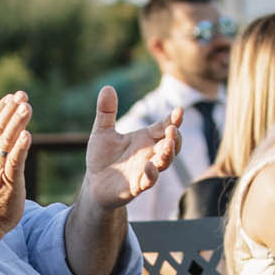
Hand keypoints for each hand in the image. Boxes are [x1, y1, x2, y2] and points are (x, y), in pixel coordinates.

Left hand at [79, 85, 177, 211]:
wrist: (94, 184)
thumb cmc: (103, 158)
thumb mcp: (102, 132)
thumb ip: (106, 112)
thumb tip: (107, 87)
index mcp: (145, 138)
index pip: (165, 126)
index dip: (174, 119)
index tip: (179, 110)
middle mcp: (149, 153)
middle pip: (171, 145)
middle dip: (175, 137)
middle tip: (173, 129)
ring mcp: (145, 170)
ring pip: (164, 162)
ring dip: (168, 154)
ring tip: (169, 144)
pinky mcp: (136, 186)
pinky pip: (148, 181)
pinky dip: (151, 175)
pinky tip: (149, 166)